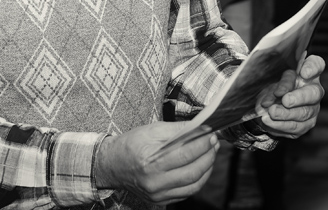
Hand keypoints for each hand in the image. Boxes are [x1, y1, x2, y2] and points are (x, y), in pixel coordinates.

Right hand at [96, 122, 218, 205]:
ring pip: (193, 185)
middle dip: (208, 156)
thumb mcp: (152, 130)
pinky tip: (201, 167)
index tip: (211, 133)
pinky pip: (187, 192)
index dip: (202, 143)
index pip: (185, 154)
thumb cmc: (131, 144)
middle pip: (192, 172)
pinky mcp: (160, 200)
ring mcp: (158, 194)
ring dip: (207, 169)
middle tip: (214, 143)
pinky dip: (198, 180)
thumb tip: (201, 127)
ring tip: (211, 154)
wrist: (112, 165)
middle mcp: (154, 181)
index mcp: (150, 162)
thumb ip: (178, 130)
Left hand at [255, 54, 324, 138]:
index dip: (312, 68)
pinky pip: (296, 127)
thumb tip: (279, 93)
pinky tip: (269, 121)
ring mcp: (312, 109)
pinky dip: (281, 125)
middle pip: (314, 93)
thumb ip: (279, 85)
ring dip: (286, 113)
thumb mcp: (274, 81)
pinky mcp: (306, 124)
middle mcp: (314, 90)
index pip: (317, 64)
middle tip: (285, 100)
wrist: (269, 109)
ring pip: (304, 113)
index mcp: (307, 73)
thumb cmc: (275, 90)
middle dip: (299, 97)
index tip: (303, 72)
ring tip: (271, 112)